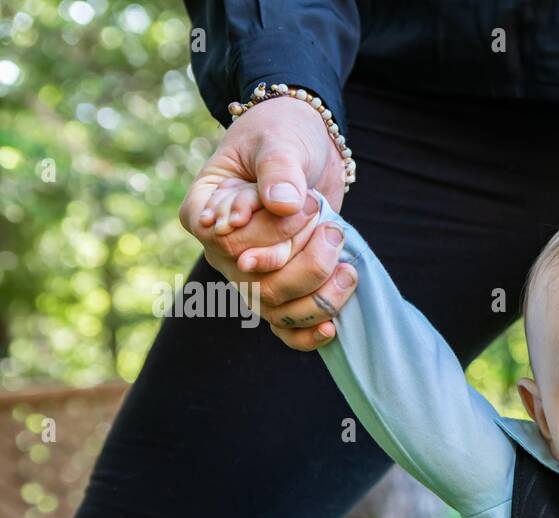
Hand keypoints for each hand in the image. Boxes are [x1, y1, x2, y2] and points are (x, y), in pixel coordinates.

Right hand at [178, 95, 356, 349]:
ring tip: (348, 266)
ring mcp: (250, 276)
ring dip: (318, 294)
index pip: (226, 242)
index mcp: (206, 212)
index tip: (302, 205)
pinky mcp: (281, 291)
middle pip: (254, 281)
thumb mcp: (279, 140)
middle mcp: (222, 252)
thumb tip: (283, 204)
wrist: (307, 148)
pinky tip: (332, 326)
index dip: (268, 234)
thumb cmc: (283, 136)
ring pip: (275, 308)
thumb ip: (279, 170)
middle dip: (304, 261)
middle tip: (332, 226)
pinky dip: (308, 334)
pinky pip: (286, 329)